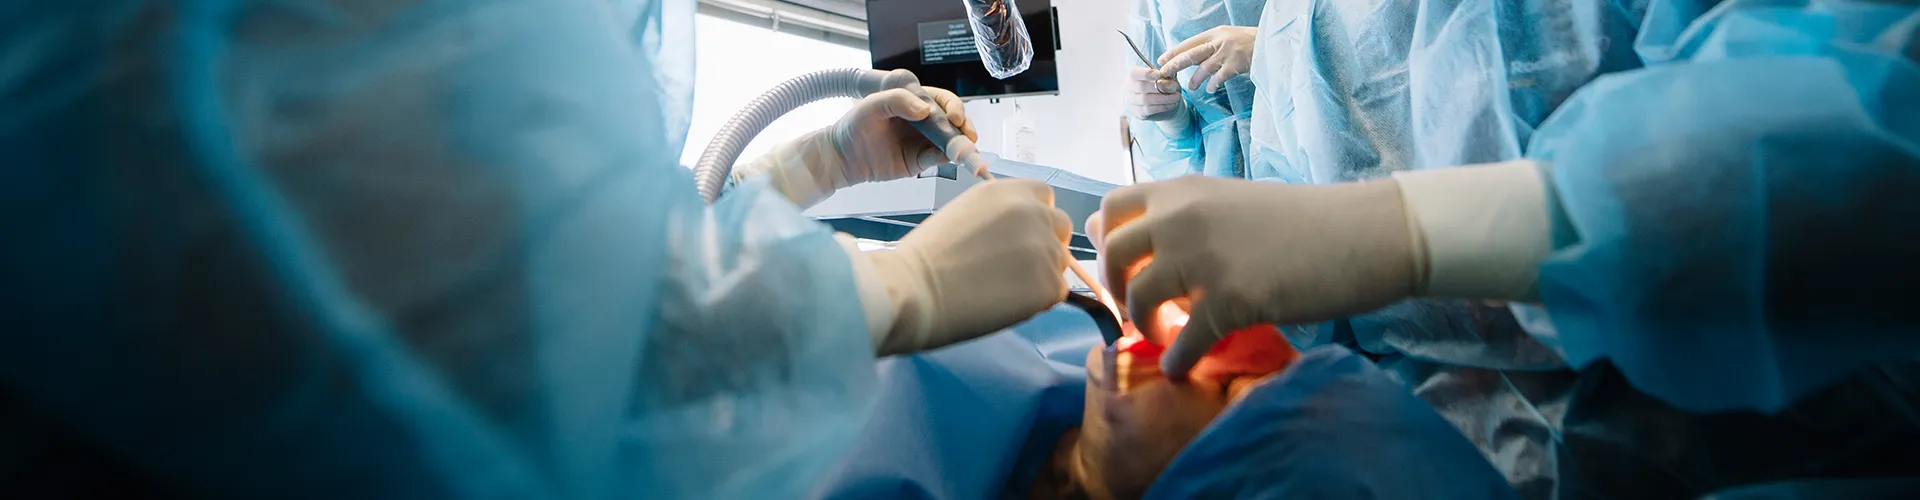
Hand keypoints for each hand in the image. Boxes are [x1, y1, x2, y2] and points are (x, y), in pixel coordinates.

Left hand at [833, 86, 975, 184]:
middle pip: (954, 121)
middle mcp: (923, 120)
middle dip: (965, 128)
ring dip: (961, 145)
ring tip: (965, 151)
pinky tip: (950, 158)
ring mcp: (923, 140)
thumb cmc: (854, 126)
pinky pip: (938, 159)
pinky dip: (947, 159)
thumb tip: (924, 109)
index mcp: (915, 100)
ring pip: (951, 141)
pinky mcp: (920, 160)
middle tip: (968, 136)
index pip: (943, 100)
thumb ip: (897, 100)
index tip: (954, 117)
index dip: (953, 107)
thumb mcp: (872, 105)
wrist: (842, 156)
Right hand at [868, 179, 1072, 354]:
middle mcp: (1034, 212)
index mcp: (1009, 191)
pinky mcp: (1049, 284)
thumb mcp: (966, 213)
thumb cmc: (928, 258)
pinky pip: (1057, 291)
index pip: (1044, 197)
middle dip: (1045, 244)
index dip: (1035, 219)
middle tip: (1014, 268)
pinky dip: (1038, 301)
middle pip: (1061, 226)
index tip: (1018, 238)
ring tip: (1000, 289)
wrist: (914, 290)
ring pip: (1059, 262)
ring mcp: (1045, 248)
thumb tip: (1022, 236)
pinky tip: (1004, 303)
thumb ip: (1001, 216)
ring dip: (1040, 275)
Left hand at [1093, 176, 1419, 376]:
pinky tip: (1182, 365)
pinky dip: (1176, 360)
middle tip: (1141, 307)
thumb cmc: (1303, 221)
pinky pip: (1183, 341)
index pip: (1110, 210)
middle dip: (1118, 289)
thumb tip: (1139, 239)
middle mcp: (1184, 218)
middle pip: (1113, 256)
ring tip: (1166, 333)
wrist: (1364, 234)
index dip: (1107, 244)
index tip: (1125, 268)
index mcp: (1183, 191)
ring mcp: (1205, 258)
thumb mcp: (1230, 201)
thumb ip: (1183, 216)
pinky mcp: (1231, 300)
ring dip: (1145, 324)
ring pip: (1140, 298)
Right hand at [1127, 66, 1185, 121]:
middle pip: (1141, 87)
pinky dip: (1163, 106)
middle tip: (1174, 87)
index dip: (1146, 73)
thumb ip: (1167, 73)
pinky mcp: (1138, 113)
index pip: (1134, 73)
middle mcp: (1129, 89)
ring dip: (1164, 98)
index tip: (1160, 74)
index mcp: (1133, 76)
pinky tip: (1172, 104)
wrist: (1165, 103)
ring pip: (1146, 100)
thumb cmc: (1164, 86)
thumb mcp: (1167, 77)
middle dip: (1160, 87)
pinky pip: (1149, 110)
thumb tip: (1168, 71)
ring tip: (1177, 96)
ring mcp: (1132, 102)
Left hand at [1156, 26, 1256, 93]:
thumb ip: (1211, 46)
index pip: (1189, 43)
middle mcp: (1219, 41)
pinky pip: (1219, 77)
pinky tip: (1210, 89)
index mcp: (1214, 34)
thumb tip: (1191, 58)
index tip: (1161, 60)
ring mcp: (1227, 52)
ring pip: (1203, 68)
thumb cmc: (1246, 42)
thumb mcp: (1226, 38)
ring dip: (1194, 79)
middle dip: (1175, 65)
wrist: (1269, 43)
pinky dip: (1212, 85)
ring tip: (1190, 87)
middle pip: (1191, 54)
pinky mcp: (1236, 64)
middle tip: (1165, 74)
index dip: (1174, 52)